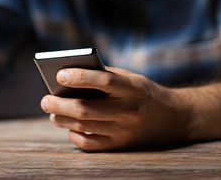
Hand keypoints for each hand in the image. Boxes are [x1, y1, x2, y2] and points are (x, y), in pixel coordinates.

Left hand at [40, 67, 189, 150]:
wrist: (175, 118)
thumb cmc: (144, 92)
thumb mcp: (131, 78)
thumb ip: (105, 76)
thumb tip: (70, 78)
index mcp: (133, 88)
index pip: (103, 80)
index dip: (80, 77)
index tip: (60, 74)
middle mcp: (129, 110)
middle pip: (86, 109)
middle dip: (60, 104)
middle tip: (45, 100)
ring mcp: (125, 131)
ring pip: (84, 127)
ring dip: (62, 119)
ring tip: (52, 112)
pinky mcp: (122, 145)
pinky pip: (91, 144)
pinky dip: (75, 136)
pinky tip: (69, 128)